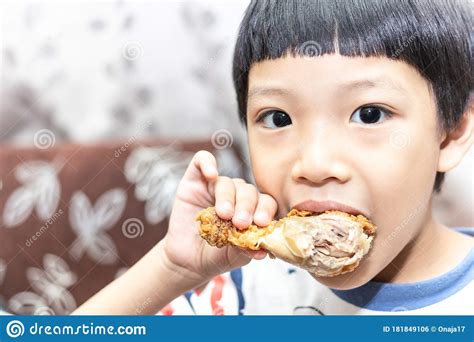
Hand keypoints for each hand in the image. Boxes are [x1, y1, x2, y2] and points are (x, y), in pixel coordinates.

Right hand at [162, 150, 277, 283]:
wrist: (186, 261)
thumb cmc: (214, 256)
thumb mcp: (233, 256)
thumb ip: (246, 248)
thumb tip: (262, 250)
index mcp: (253, 210)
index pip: (266, 202)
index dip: (266, 210)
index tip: (261, 223)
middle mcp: (237, 195)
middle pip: (248, 191)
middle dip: (246, 206)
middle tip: (241, 223)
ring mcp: (215, 186)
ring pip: (228, 182)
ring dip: (227, 197)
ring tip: (224, 215)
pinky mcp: (194, 180)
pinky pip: (202, 160)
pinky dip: (207, 163)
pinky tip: (211, 174)